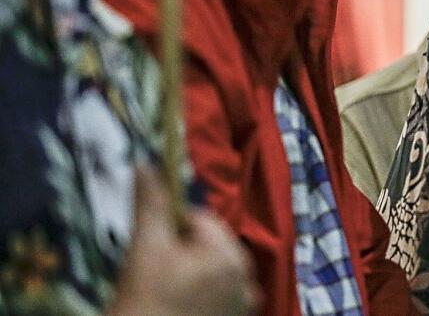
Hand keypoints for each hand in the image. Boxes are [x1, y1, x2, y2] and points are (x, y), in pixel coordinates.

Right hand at [107, 167, 258, 315]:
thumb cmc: (143, 305)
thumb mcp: (144, 250)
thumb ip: (152, 204)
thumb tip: (146, 165)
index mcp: (230, 254)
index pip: (201, 219)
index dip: (170, 227)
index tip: (149, 247)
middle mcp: (247, 277)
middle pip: (210, 245)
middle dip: (182, 252)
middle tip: (154, 275)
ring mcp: (244, 304)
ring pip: (214, 271)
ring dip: (191, 274)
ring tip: (164, 294)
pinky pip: (220, 296)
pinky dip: (202, 297)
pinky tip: (178, 308)